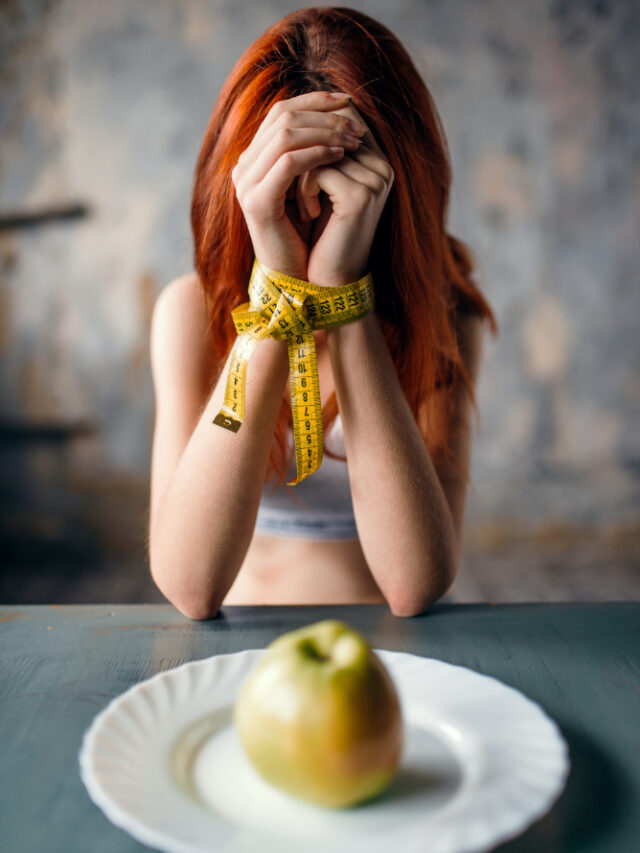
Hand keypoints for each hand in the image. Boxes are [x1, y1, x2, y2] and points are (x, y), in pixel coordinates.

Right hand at [230, 91, 364, 279]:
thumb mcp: (312, 186)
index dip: (315, 100)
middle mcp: (245, 167)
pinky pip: (289, 164)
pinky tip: (340, 156)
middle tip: (356, 123)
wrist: (296, 276)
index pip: (281, 111)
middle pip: (283, 116)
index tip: (348, 100)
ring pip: (286, 135)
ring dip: (325, 132)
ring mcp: (247, 183)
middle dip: (324, 115)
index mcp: (255, 159)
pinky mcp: (258, 202)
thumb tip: (341, 112)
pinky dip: (317, 155)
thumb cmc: (310, 234)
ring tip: (353, 139)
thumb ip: (314, 153)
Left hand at [298, 104, 393, 286]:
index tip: (290, 160)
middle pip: (329, 127)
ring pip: (319, 148)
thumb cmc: (320, 235)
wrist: (328, 280)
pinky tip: (309, 214)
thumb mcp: (320, 188)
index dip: (309, 126)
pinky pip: (318, 170)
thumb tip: (294, 110)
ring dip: (299, 176)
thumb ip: (319, 151)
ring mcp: (375, 179)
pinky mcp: (361, 195)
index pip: (341, 113)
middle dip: (302, 154)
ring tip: (302, 207)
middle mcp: (382, 166)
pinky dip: (303, 190)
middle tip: (291, 187)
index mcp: (376, 160)